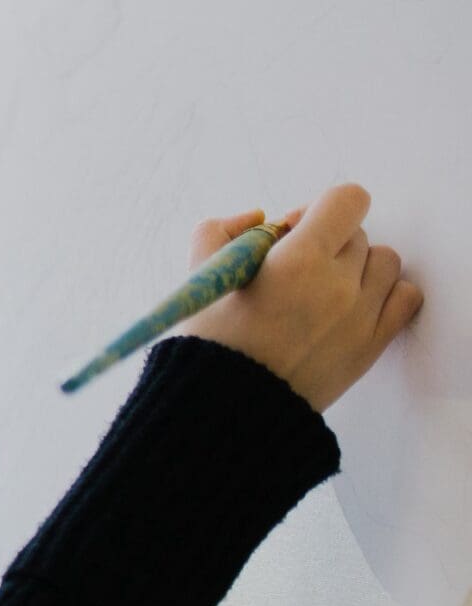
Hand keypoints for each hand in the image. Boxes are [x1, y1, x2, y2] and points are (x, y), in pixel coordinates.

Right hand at [177, 184, 423, 410]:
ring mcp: (362, 315)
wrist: (229, 405)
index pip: (347, 200)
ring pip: (385, 261)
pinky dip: (386, 292)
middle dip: (326, 243)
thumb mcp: (200, 274)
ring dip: (357, 266)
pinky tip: (354, 303)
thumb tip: (257, 218)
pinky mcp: (373, 343)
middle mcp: (338, 284)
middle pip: (357, 234)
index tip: (294, 230)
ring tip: (323, 289)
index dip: (319, 208)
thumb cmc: (212, 340)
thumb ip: (221, 231)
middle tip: (293, 270)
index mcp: (298, 260)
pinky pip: (406, 296)